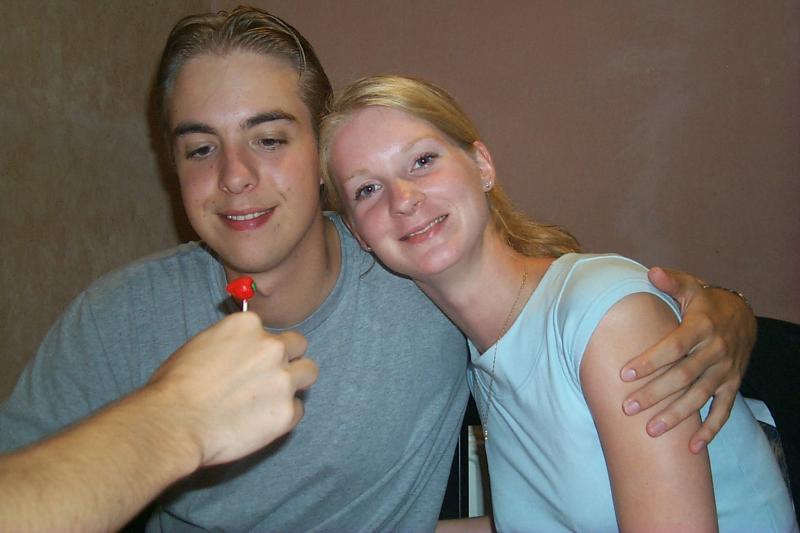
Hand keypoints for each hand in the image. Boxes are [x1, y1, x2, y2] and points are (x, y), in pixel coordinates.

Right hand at [147, 312, 317, 465]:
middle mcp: (271, 347)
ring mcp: (283, 379)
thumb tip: (241, 352)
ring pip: (309, 372)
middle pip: (298, 345)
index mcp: (248, 325)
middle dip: (287, 359)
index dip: (260, 348)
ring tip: (271, 399)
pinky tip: (260, 423)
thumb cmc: (174, 387)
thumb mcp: (200, 345)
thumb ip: (232, 344)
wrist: (173, 422)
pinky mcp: (287, 411)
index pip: (269, 331)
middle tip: (268, 378)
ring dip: (294, 383)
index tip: (250, 362)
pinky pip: (297, 410)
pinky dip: (283, 416)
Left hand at [619, 267, 755, 452]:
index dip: (650, 360)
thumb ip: (671, 281)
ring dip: (676, 416)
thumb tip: (652, 272)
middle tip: (627, 408)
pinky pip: (722, 411)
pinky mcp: (732, 385)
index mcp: (701, 327)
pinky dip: (709, 430)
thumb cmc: (704, 303)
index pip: (673, 346)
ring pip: (699, 398)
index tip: (625, 373)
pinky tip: (691, 447)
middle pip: (683, 377)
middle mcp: (715, 351)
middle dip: (654, 394)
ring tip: (650, 430)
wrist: (742, 317)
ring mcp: (725, 371)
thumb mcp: (690, 286)